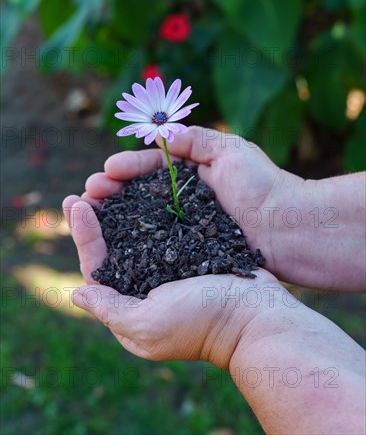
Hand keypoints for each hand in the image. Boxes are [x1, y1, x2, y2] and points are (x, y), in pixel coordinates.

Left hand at [63, 195, 278, 368]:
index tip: (76, 202)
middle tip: (86, 188)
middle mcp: (147, 285)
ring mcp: (170, 268)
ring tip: (109, 181)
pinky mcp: (191, 252)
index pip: (98, 266)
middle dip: (97, 217)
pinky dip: (152, 208)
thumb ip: (109, 310)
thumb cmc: (201, 321)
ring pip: (138, 233)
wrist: (256, 313)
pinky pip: (165, 227)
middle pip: (114, 247)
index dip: (83, 235)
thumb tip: (75, 294)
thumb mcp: (148, 324)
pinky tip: (144, 188)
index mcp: (131, 305)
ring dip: (121, 208)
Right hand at [78, 126, 365, 289]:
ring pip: (145, 217)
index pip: (152, 166)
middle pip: (142, 192)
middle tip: (89, 192)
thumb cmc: (264, 186)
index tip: (105, 170)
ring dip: (118, 213)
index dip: (128, 167)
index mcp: (195, 172)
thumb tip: (162, 134)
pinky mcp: (193, 251)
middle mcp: (188, 198)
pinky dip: (136, 239)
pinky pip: (158, 242)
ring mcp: (189, 225)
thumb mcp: (230, 150)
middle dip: (114, 190)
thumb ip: (195, 138)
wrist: (291, 230)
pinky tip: (115, 239)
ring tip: (91, 211)